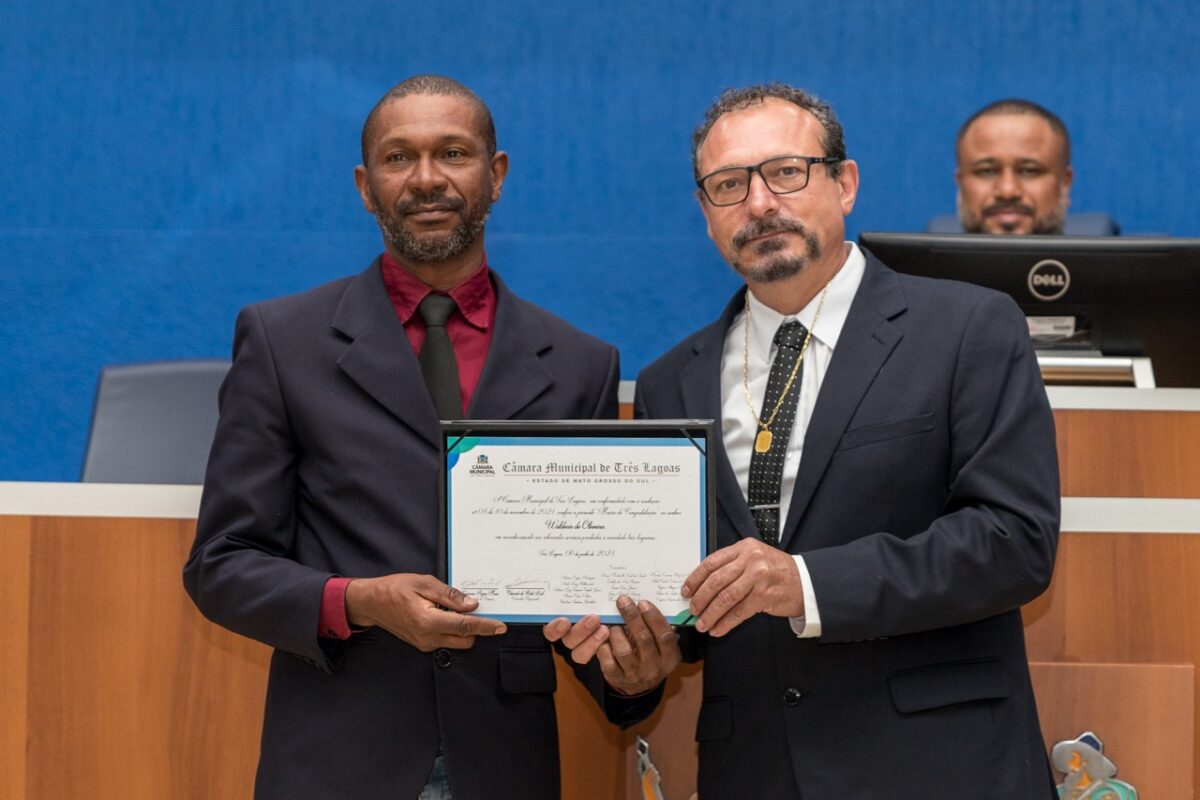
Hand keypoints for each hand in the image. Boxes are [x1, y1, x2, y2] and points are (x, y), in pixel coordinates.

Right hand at [345, 573, 505, 651]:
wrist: (371, 603)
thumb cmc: (394, 589)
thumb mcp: (424, 583)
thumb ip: (450, 595)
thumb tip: (472, 604)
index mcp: (428, 622)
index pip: (465, 627)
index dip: (486, 626)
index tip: (501, 627)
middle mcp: (427, 638)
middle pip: (465, 640)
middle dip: (476, 627)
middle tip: (477, 608)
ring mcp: (424, 644)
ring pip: (456, 642)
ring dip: (463, 628)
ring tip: (453, 607)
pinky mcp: (422, 644)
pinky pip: (446, 640)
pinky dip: (452, 629)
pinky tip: (443, 613)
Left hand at [544, 596, 680, 695]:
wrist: (641, 685)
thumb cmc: (651, 654)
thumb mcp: (661, 645)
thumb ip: (656, 627)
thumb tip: (642, 602)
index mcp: (670, 657)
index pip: (665, 636)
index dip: (654, 618)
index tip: (642, 602)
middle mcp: (654, 668)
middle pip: (644, 640)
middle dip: (633, 618)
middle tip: (623, 601)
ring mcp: (635, 675)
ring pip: (624, 652)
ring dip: (617, 632)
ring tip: (613, 623)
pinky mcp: (618, 679)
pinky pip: (608, 663)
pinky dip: (605, 648)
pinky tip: (604, 639)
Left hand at [681, 539, 803, 635]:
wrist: (805, 581)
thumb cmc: (777, 571)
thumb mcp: (754, 558)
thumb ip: (732, 566)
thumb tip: (703, 586)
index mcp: (743, 548)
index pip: (711, 562)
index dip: (695, 578)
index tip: (686, 590)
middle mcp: (750, 560)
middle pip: (716, 581)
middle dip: (700, 598)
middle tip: (692, 610)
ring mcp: (758, 577)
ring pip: (725, 598)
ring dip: (710, 614)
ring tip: (702, 624)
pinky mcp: (764, 596)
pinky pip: (738, 612)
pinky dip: (725, 623)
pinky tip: (717, 629)